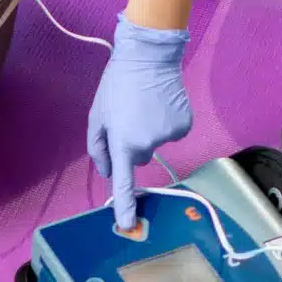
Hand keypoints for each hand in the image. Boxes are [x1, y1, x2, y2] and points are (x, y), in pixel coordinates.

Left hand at [87, 16, 191, 230]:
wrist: (149, 57)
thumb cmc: (116, 85)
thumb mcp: (97, 115)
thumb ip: (98, 147)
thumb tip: (106, 171)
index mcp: (123, 143)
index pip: (124, 182)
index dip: (125, 205)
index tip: (128, 225)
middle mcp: (148, 145)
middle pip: (140, 157)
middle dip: (134, 143)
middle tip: (130, 116)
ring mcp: (169, 136)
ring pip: (156, 143)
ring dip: (150, 130)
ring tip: (146, 105)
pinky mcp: (184, 126)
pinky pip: (173, 132)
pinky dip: (167, 122)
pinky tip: (162, 104)